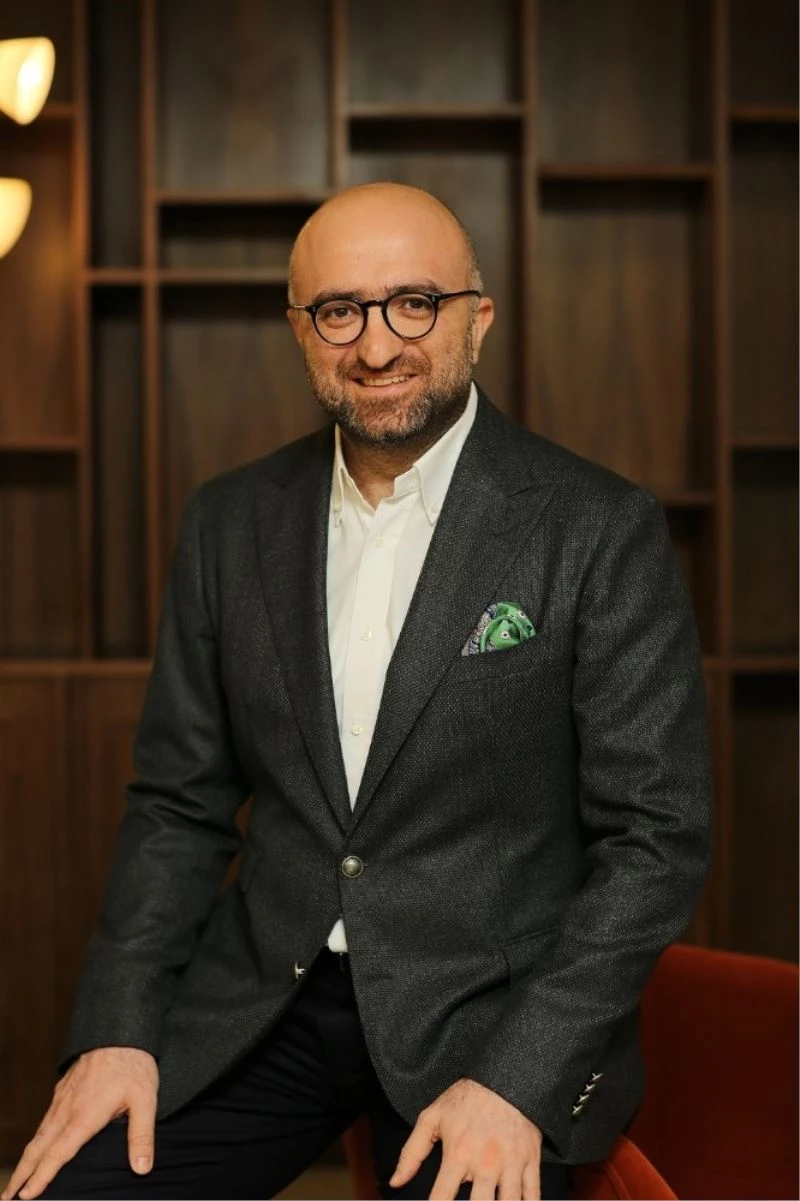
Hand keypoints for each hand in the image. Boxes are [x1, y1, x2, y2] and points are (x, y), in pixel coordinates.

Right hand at [1, 1046, 158, 1200]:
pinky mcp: (63, 1089)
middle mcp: (67, 1109)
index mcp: (84, 1116)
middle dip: (21, 1174)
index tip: (26, 1197)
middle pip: (38, 1148)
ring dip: (26, 1159)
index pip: (57, 1154)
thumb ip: (141, 1135)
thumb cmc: (134, 1064)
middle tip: (7, 1197)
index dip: (41, 1177)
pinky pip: (45, 1120)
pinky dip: (36, 1140)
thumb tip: (142, 1167)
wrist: (120, 1029)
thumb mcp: (145, 1100)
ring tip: (17, 1180)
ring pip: (39, 1134)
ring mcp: (62, 1098)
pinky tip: (37, 1146)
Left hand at [389, 1077, 542, 1199]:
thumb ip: (412, 1153)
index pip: (442, 1198)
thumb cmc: (465, 1099)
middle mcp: (485, 1163)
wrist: (504, 1075)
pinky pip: (533, 1195)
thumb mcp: (432, 1118)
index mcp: (458, 1154)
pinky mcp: (531, 1161)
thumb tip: (395, 1182)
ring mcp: (511, 1163)